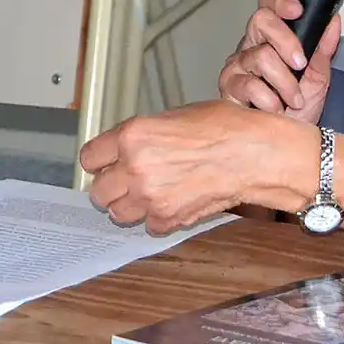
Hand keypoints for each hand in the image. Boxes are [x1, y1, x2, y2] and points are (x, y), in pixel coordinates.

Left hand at [79, 100, 306, 234]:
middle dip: (112, 187)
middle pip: (98, 191)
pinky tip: (173, 202)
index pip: (89, 158)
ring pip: (118, 213)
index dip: (99, 162)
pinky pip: (148, 225)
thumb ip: (142, 136)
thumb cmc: (224, 128)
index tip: (105, 165)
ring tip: (150, 194)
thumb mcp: (173, 118)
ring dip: (131, 206)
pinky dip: (158, 218)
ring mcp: (149, 196)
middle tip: (127, 182)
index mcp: (133, 135)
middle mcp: (135, 166)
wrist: (253, 154)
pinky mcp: (167, 218)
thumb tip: (127, 149)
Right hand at [217, 0, 339, 124]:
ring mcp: (237, 67)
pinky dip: (270, 99)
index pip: (268, 6)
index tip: (298, 10)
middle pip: (260, 20)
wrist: (287, 145)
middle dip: (286, 40)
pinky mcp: (228, 88)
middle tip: (301, 64)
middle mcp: (250, 47)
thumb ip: (324, 48)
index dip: (280, 2)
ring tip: (294, 100)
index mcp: (271, 39)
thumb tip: (333, 21)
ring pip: (260, 56)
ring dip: (285, 82)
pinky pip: (249, 85)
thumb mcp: (318, 77)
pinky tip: (276, 110)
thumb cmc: (298, 111)